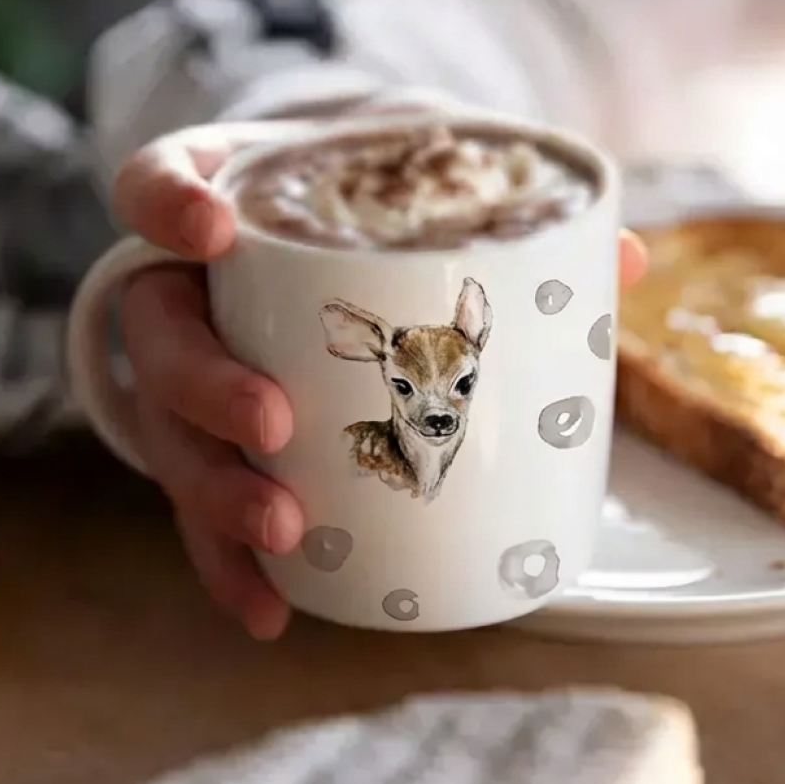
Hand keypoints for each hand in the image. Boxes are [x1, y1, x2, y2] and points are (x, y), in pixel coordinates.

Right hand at [114, 127, 647, 640]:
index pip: (160, 182)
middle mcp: (187, 287)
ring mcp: (189, 370)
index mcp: (226, 199)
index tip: (214, 232)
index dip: (169, 204)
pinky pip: (196, 503)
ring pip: (166, 430)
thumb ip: (503, 205)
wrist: (329, 231)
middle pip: (157, 332)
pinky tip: (271, 606)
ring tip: (283, 530)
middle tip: (276, 422)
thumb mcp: (422, 177)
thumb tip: (627, 259)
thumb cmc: (368, 202)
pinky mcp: (209, 442)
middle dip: (205, 384)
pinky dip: (227, 559)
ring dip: (214, 490)